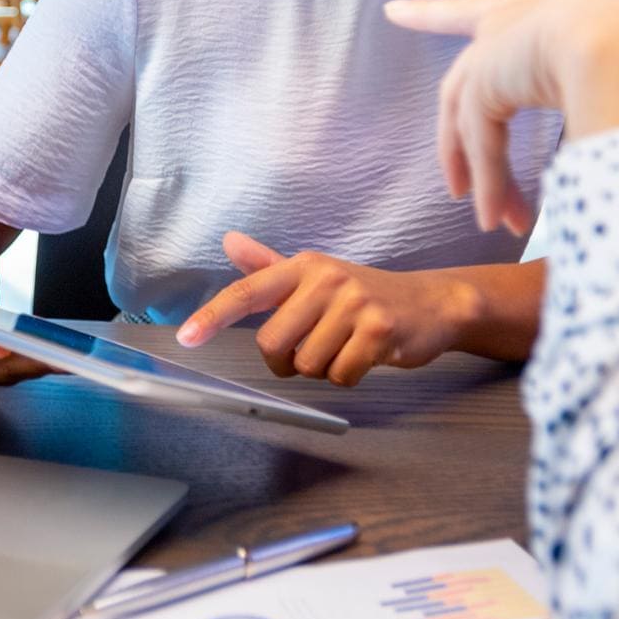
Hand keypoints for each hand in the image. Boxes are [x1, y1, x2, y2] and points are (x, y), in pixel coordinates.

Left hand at [175, 231, 477, 385]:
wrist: (431, 303)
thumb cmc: (365, 294)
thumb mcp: (316, 275)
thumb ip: (269, 266)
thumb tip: (229, 242)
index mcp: (303, 266)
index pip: (248, 291)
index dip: (213, 316)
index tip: (186, 338)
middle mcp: (325, 279)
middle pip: (274, 343)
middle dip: (287, 361)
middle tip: (313, 349)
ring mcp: (354, 303)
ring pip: (307, 364)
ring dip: (323, 368)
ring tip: (347, 345)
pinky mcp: (379, 329)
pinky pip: (341, 375)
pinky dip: (349, 376)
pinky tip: (366, 355)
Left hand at [384, 0, 618, 235]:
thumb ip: (608, 94)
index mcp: (544, 9)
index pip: (475, 12)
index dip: (432, 15)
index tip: (392, 11)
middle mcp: (510, 24)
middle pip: (464, 83)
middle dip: (458, 140)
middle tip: (456, 185)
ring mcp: (492, 50)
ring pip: (472, 122)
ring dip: (485, 176)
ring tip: (497, 223)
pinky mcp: (485, 80)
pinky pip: (482, 141)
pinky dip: (491, 182)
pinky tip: (496, 219)